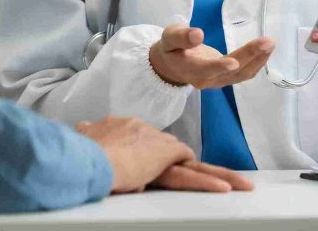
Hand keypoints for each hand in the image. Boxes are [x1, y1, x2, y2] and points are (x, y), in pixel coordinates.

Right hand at [76, 116, 254, 193]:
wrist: (85, 153)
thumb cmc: (77, 149)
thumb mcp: (82, 136)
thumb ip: (87, 132)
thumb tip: (80, 127)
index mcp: (125, 127)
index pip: (149, 144)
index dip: (161, 157)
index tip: (171, 165)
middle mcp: (143, 132)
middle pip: (175, 152)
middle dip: (198, 168)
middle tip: (228, 179)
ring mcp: (155, 144)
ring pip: (191, 164)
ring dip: (216, 177)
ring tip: (240, 186)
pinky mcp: (163, 156)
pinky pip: (190, 172)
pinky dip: (207, 182)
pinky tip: (225, 190)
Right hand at [149, 24, 274, 89]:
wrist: (171, 66)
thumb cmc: (170, 49)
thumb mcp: (169, 38)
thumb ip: (181, 37)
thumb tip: (197, 34)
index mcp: (190, 69)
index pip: (206, 69)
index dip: (219, 66)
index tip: (234, 62)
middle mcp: (207, 80)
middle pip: (231, 71)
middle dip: (250, 56)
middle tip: (267, 41)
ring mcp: (218, 81)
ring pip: (241, 74)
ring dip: (258, 60)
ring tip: (270, 44)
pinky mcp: (226, 79)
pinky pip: (244, 74)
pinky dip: (257, 63)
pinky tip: (266, 51)